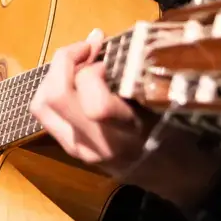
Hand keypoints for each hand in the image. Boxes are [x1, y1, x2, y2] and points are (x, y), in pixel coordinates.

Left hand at [29, 28, 220, 210]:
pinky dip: (56, 87)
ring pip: (41, 104)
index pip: (94, 103)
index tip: (109, 56)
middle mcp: (95, 144)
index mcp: (126, 136)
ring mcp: (78, 148)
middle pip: (54, 98)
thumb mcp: (167, 106)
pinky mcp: (71, 148)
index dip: (95, 70)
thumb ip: (135, 78)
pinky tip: (77, 77)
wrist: (174, 179)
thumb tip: (106, 41)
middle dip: (65, 61)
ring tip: (80, 59)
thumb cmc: (179, 137)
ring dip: (54, 73)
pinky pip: (47, 113)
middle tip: (88, 46)